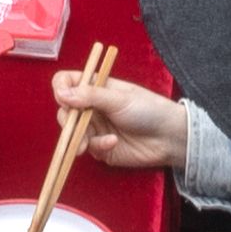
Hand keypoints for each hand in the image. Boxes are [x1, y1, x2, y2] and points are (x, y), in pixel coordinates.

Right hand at [58, 65, 192, 176]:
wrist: (169, 138)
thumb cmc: (147, 109)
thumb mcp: (118, 99)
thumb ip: (90, 96)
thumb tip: (61, 93)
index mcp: (96, 87)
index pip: (68, 82)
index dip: (61, 89)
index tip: (63, 98)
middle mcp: (93, 107)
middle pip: (65, 110)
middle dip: (66, 120)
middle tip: (71, 126)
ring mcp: (97, 128)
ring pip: (73, 133)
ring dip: (78, 138)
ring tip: (85, 145)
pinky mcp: (103, 148)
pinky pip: (90, 148)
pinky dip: (98, 146)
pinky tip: (112, 143)